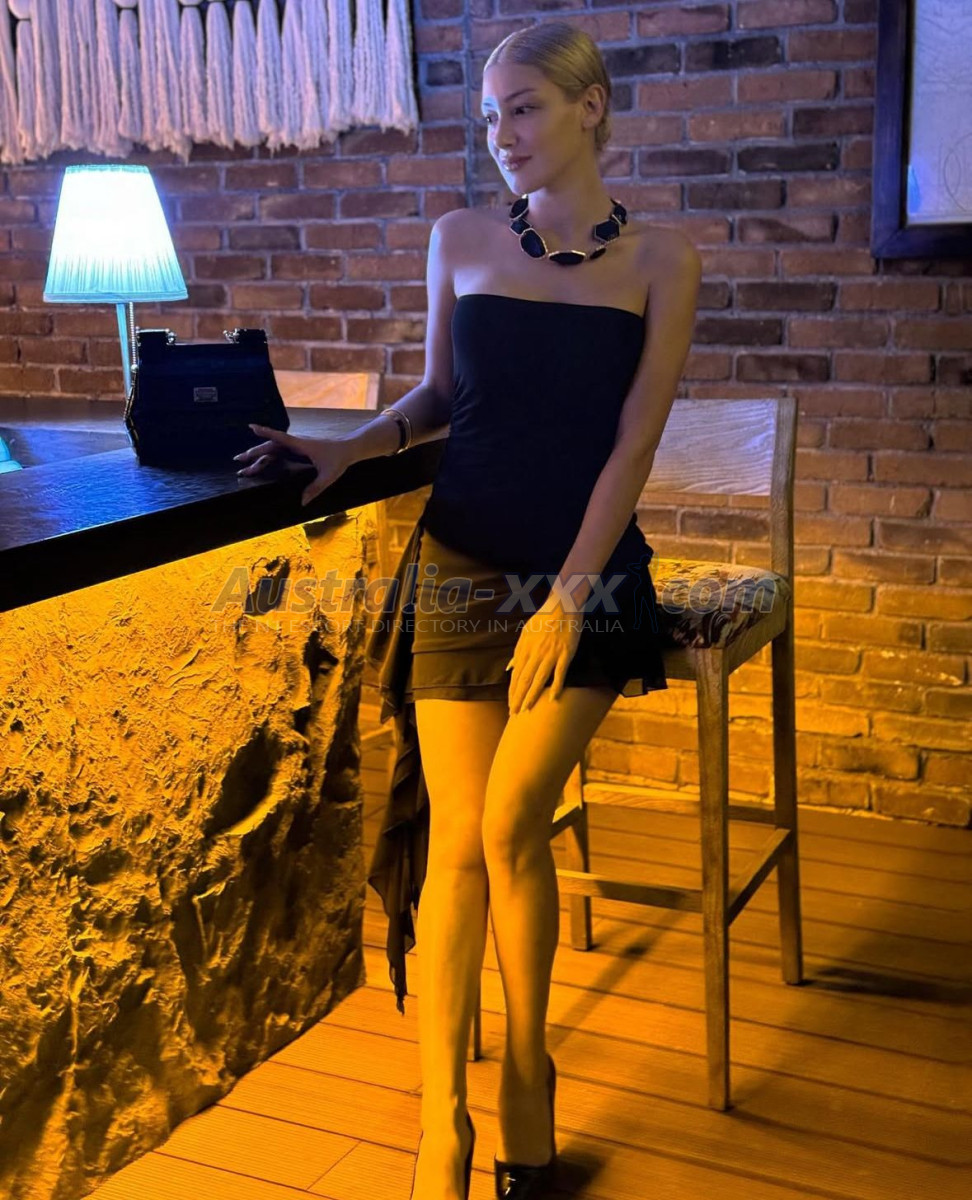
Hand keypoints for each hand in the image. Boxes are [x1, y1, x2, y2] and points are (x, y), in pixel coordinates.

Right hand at [234, 424, 355, 506]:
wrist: (349, 448)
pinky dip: (268, 458)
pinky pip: (280, 454)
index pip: (280, 437)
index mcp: (301, 445)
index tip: (251, 427)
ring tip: (244, 465)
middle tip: (238, 460)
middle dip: (253, 452)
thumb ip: (315, 488)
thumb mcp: (329, 476)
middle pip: (270, 446)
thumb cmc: (339, 459)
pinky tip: (260, 463)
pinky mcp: (298, 451)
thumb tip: (302, 502)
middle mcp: (296, 444)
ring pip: (273, 450)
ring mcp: (296, 447)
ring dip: (258, 456)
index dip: (266, 432)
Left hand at [506, 592, 583, 714]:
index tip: (510, 705)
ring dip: (532, 696)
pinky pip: (560, 673)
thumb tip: (509, 668)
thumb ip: (517, 652)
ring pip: (539, 679)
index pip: (516, 676)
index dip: (512, 692)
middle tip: (514, 714)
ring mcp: (551, 654)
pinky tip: (553, 698)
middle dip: (518, 698)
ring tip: (527, 710)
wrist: (562, 606)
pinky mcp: (565, 654)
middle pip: (524, 680)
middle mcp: (536, 654)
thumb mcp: (525, 634)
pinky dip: (556, 686)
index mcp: (525, 649)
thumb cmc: (543, 620)